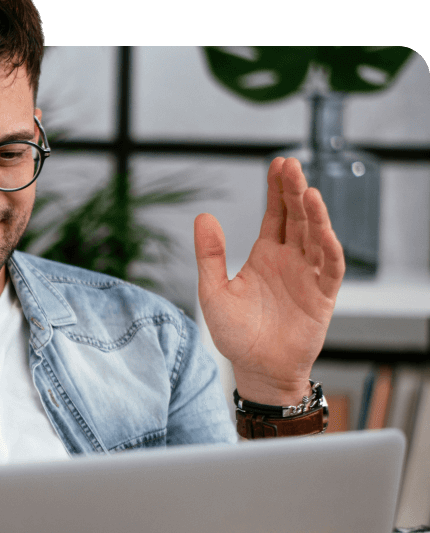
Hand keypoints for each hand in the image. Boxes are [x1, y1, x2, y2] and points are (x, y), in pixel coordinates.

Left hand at [194, 156, 344, 405]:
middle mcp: (290, 260)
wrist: (256, 369)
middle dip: (295, 191)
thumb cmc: (234, 334)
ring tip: (307, 191)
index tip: (278, 163)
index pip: (275, 215)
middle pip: (297, 218)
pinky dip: (329, 248)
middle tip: (291, 164)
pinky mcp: (322, 296)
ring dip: (314, 214)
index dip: (277, 190)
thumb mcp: (213, 291)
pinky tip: (322, 229)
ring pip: (316, 237)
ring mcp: (308, 276)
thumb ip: (210, 255)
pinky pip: (330, 267)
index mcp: (265, 256)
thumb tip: (202, 216)